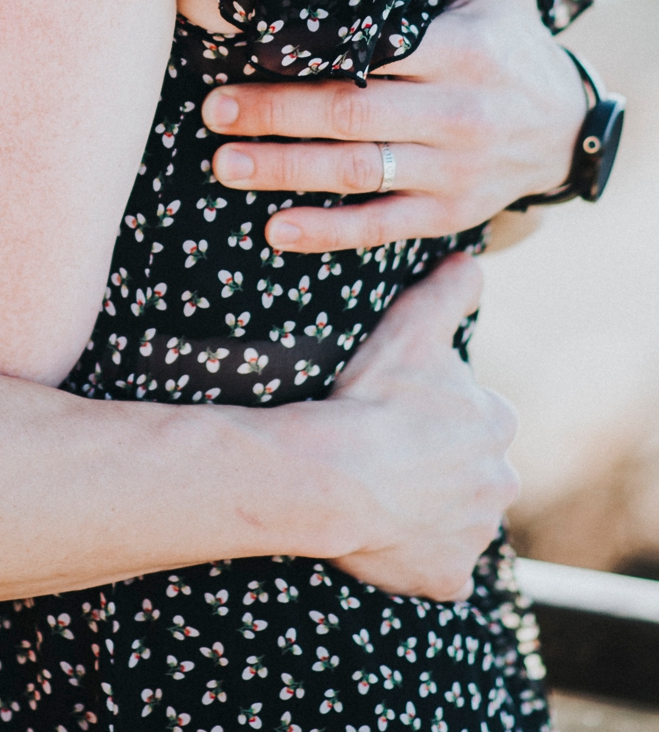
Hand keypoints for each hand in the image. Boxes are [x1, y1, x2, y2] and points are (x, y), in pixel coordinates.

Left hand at [202, 0, 586, 252]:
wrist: (569, 127)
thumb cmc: (507, 41)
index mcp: (462, 50)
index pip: (374, 50)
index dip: (309, 54)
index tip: (248, 48)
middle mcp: (459, 114)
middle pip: (351, 113)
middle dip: (275, 113)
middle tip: (213, 109)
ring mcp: (454, 171)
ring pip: (358, 173)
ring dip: (285, 171)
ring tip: (224, 163)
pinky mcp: (449, 214)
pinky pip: (381, 227)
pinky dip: (327, 232)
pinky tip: (277, 229)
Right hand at [310, 254, 518, 599]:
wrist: (337, 474)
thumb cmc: (374, 396)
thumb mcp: (413, 325)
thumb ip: (450, 288)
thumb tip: (472, 259)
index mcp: (495, 423)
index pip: (482, 418)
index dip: (442, 416)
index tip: (404, 414)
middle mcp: (498, 482)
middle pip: (474, 473)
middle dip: (442, 467)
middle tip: (389, 454)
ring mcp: (473, 535)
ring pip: (457, 521)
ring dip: (428, 511)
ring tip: (379, 492)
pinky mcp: (446, 576)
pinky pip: (437, 571)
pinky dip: (416, 560)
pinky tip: (383, 538)